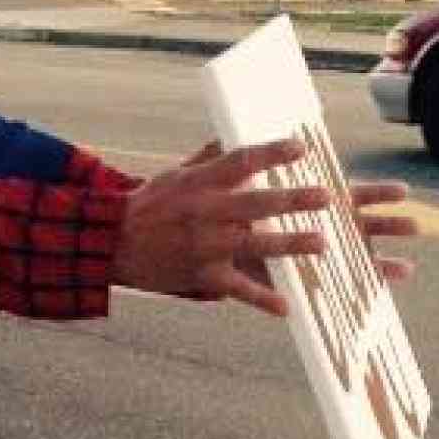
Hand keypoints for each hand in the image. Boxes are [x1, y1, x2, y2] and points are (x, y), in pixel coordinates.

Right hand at [112, 140, 417, 317]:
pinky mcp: (202, 275)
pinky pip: (237, 289)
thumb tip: (237, 131)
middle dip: (292, 200)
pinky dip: (261, 300)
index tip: (301, 148)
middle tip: (326, 196)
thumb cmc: (150, 205)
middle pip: (255, 204)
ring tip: (321, 243)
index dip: (271, 154)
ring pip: (254, 246)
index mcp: (201, 182)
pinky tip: (287, 307)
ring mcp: (204, 246)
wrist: (112, 243)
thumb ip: (211, 158)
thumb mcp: (177, 173)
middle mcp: (205, 213)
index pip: (241, 161)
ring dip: (289, 245)